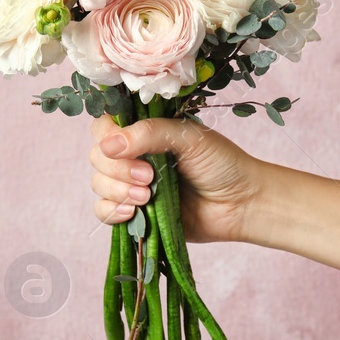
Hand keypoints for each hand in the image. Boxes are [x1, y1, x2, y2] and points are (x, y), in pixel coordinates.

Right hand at [88, 115, 264, 242]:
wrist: (242, 204)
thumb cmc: (222, 163)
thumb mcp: (188, 137)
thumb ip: (150, 134)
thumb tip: (109, 146)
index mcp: (144, 132)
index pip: (105, 126)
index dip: (108, 137)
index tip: (126, 148)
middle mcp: (134, 156)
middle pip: (97, 156)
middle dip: (117, 169)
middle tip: (148, 176)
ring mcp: (131, 185)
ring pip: (98, 184)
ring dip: (117, 191)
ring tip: (147, 197)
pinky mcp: (135, 213)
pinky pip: (104, 211)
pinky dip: (112, 211)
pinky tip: (134, 213)